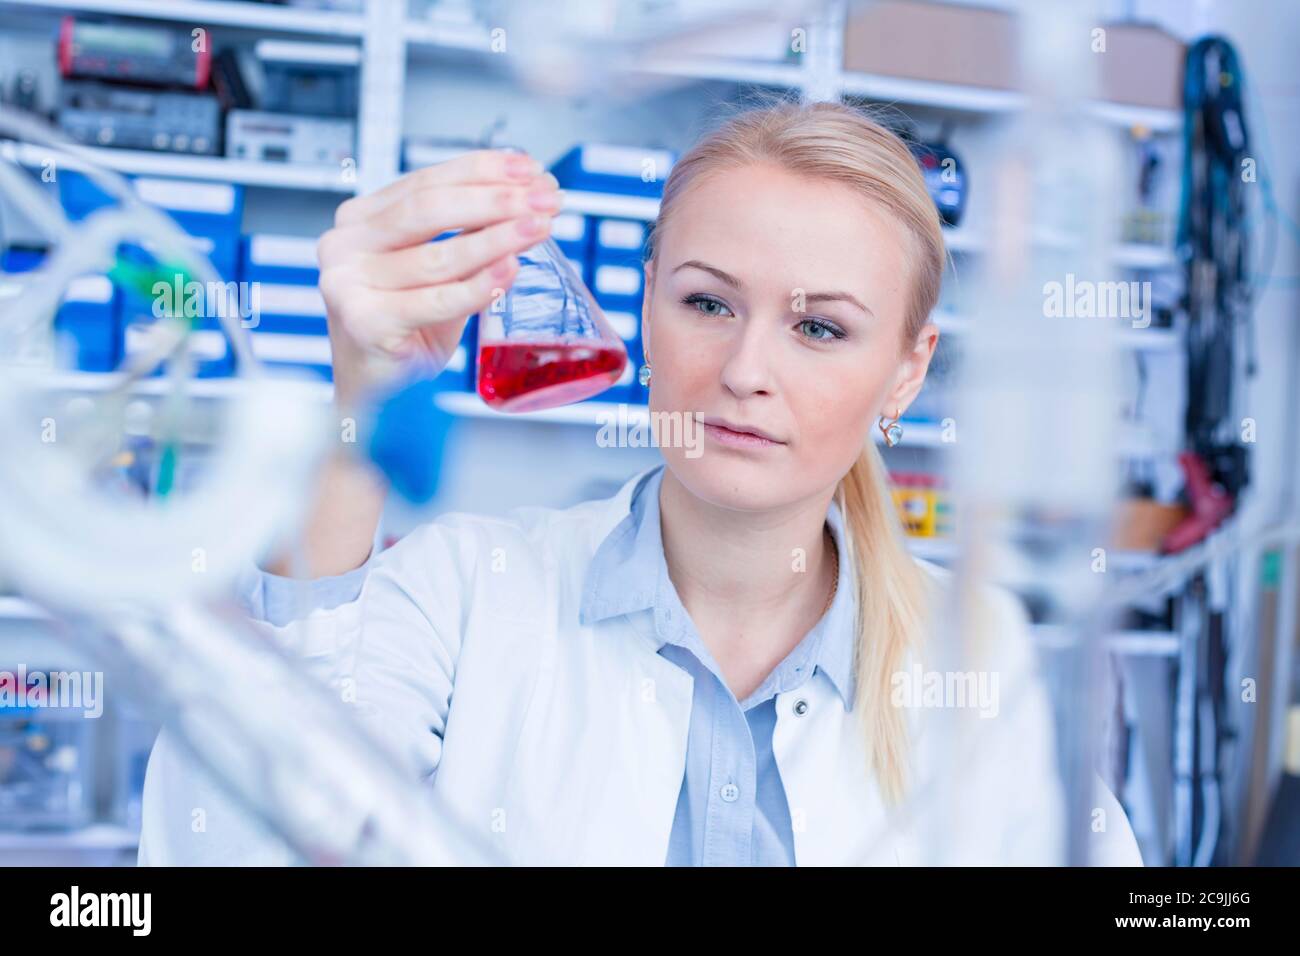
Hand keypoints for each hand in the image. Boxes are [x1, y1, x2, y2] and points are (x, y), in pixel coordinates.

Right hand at [314, 149, 562, 400]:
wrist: (377, 390)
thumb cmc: (408, 329)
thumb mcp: (440, 271)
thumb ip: (468, 234)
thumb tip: (528, 199)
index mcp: (361, 220)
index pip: (426, 181)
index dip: (482, 171)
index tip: (531, 169)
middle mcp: (346, 244)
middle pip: (430, 208)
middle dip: (496, 200)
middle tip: (545, 199)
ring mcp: (348, 283)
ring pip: (438, 255)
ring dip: (496, 239)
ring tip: (539, 229)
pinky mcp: (365, 322)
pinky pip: (437, 300)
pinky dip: (478, 286)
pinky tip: (510, 271)